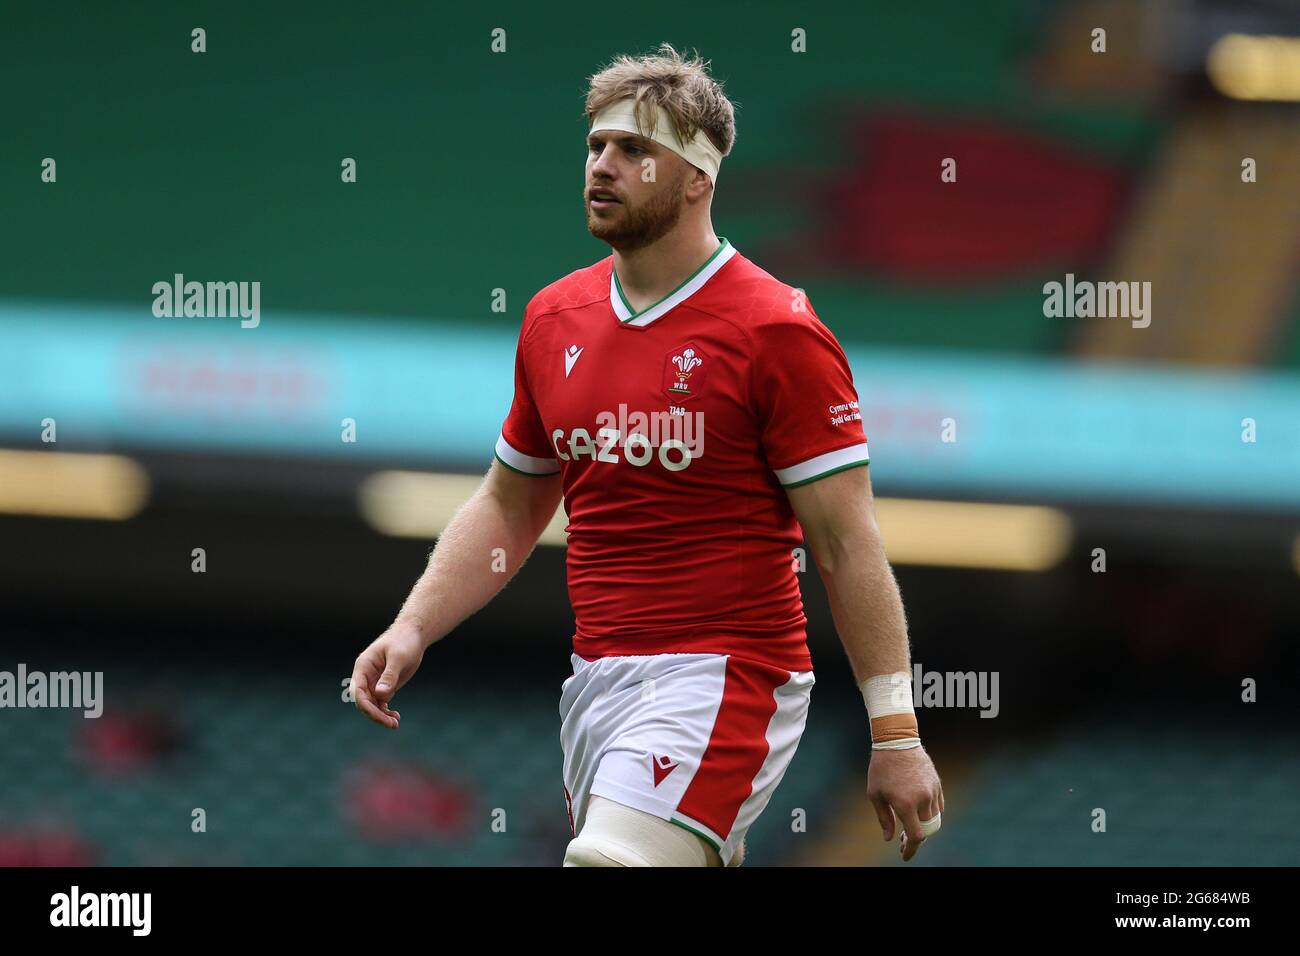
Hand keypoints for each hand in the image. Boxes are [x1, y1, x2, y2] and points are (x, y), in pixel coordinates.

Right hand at [350, 620, 426, 728]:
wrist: (413, 635)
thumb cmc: (404, 641)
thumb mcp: (398, 657)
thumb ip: (389, 676)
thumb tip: (380, 695)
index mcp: (363, 667)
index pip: (358, 691)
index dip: (366, 706)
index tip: (381, 716)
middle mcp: (365, 676)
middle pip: (364, 701)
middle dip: (375, 714)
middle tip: (392, 724)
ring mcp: (374, 682)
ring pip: (372, 704)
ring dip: (381, 715)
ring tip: (395, 723)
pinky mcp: (385, 686)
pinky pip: (380, 703)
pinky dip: (386, 711)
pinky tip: (396, 717)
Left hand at [866, 746, 943, 861]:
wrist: (897, 741)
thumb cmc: (881, 768)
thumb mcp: (875, 794)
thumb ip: (884, 818)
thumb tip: (890, 838)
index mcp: (905, 804)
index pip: (915, 836)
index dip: (911, 849)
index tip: (904, 855)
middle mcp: (922, 799)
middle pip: (927, 831)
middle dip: (916, 840)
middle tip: (903, 841)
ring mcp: (932, 791)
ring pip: (934, 819)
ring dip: (923, 826)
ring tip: (909, 826)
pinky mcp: (937, 784)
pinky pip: (938, 806)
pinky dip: (931, 814)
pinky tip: (919, 813)